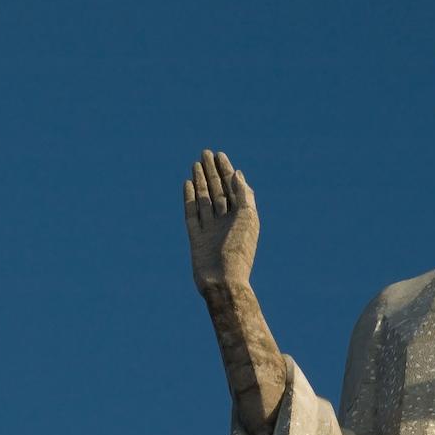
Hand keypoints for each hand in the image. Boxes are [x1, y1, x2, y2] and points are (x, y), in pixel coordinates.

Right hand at [183, 150, 258, 292]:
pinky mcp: (196, 237)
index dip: (227, 170)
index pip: (233, 187)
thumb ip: (243, 196)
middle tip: (205, 152)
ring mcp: (211, 228)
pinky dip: (190, 198)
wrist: (223, 281)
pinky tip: (187, 183)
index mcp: (243, 217)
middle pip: (218, 190)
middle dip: (212, 171)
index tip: (220, 155)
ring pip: (205, 199)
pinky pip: (192, 213)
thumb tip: (237, 174)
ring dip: (200, 181)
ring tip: (196, 163)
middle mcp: (227, 221)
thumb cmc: (239, 251)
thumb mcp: (247, 219)